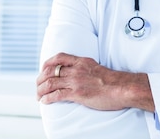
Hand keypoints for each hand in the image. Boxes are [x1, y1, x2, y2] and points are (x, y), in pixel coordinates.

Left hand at [36, 52, 153, 111]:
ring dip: (41, 90)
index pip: (59, 57)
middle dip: (40, 79)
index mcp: (81, 61)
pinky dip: (48, 98)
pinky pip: (57, 95)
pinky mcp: (77, 93)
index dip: (47, 63)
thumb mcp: (96, 68)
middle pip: (51, 71)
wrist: (122, 88)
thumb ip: (85, 68)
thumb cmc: (113, 81)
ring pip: (51, 83)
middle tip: (38, 86)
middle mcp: (76, 69)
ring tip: (38, 96)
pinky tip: (45, 101)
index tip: (43, 70)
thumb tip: (79, 74)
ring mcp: (76, 81)